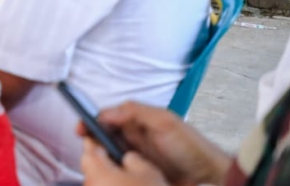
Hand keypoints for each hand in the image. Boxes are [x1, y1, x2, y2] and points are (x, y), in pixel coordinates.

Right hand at [82, 102, 231, 185]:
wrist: (208, 177)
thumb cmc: (190, 147)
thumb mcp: (164, 122)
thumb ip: (135, 112)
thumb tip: (106, 112)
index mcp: (138, 122)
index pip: (107, 119)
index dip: (91, 122)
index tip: (81, 129)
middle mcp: (134, 139)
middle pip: (104, 137)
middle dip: (93, 141)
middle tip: (89, 149)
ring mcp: (135, 159)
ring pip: (109, 156)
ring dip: (101, 158)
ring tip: (98, 163)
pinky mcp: (138, 177)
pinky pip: (119, 173)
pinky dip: (112, 172)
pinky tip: (110, 174)